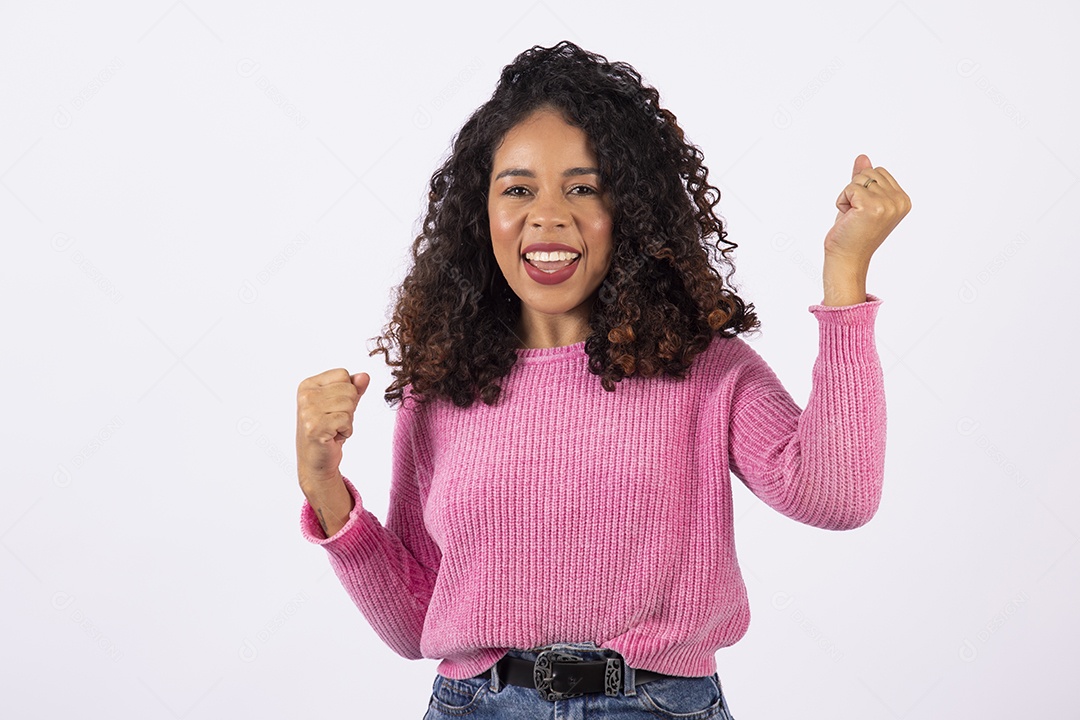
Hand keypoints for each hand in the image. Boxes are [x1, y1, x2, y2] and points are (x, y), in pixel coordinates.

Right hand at [295, 369, 370, 489]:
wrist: (317, 460)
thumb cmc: (329, 430)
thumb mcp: (342, 404)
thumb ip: (354, 388)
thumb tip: (365, 376)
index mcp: (308, 385)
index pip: (343, 374)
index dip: (348, 392)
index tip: (334, 408)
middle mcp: (305, 395)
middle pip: (348, 389)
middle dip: (349, 408)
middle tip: (335, 421)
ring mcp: (308, 411)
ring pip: (349, 404)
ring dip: (348, 420)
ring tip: (334, 428)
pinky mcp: (315, 426)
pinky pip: (346, 420)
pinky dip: (346, 431)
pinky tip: (333, 436)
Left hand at [824, 154, 910, 266]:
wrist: (847, 258)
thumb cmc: (852, 233)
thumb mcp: (861, 201)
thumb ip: (864, 179)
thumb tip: (863, 157)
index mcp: (903, 199)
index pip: (879, 172)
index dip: (864, 189)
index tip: (864, 211)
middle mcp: (900, 201)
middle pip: (869, 173)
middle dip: (855, 191)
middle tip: (857, 215)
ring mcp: (888, 203)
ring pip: (858, 179)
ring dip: (848, 197)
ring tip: (853, 217)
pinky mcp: (872, 206)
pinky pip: (849, 188)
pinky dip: (842, 201)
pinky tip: (848, 218)